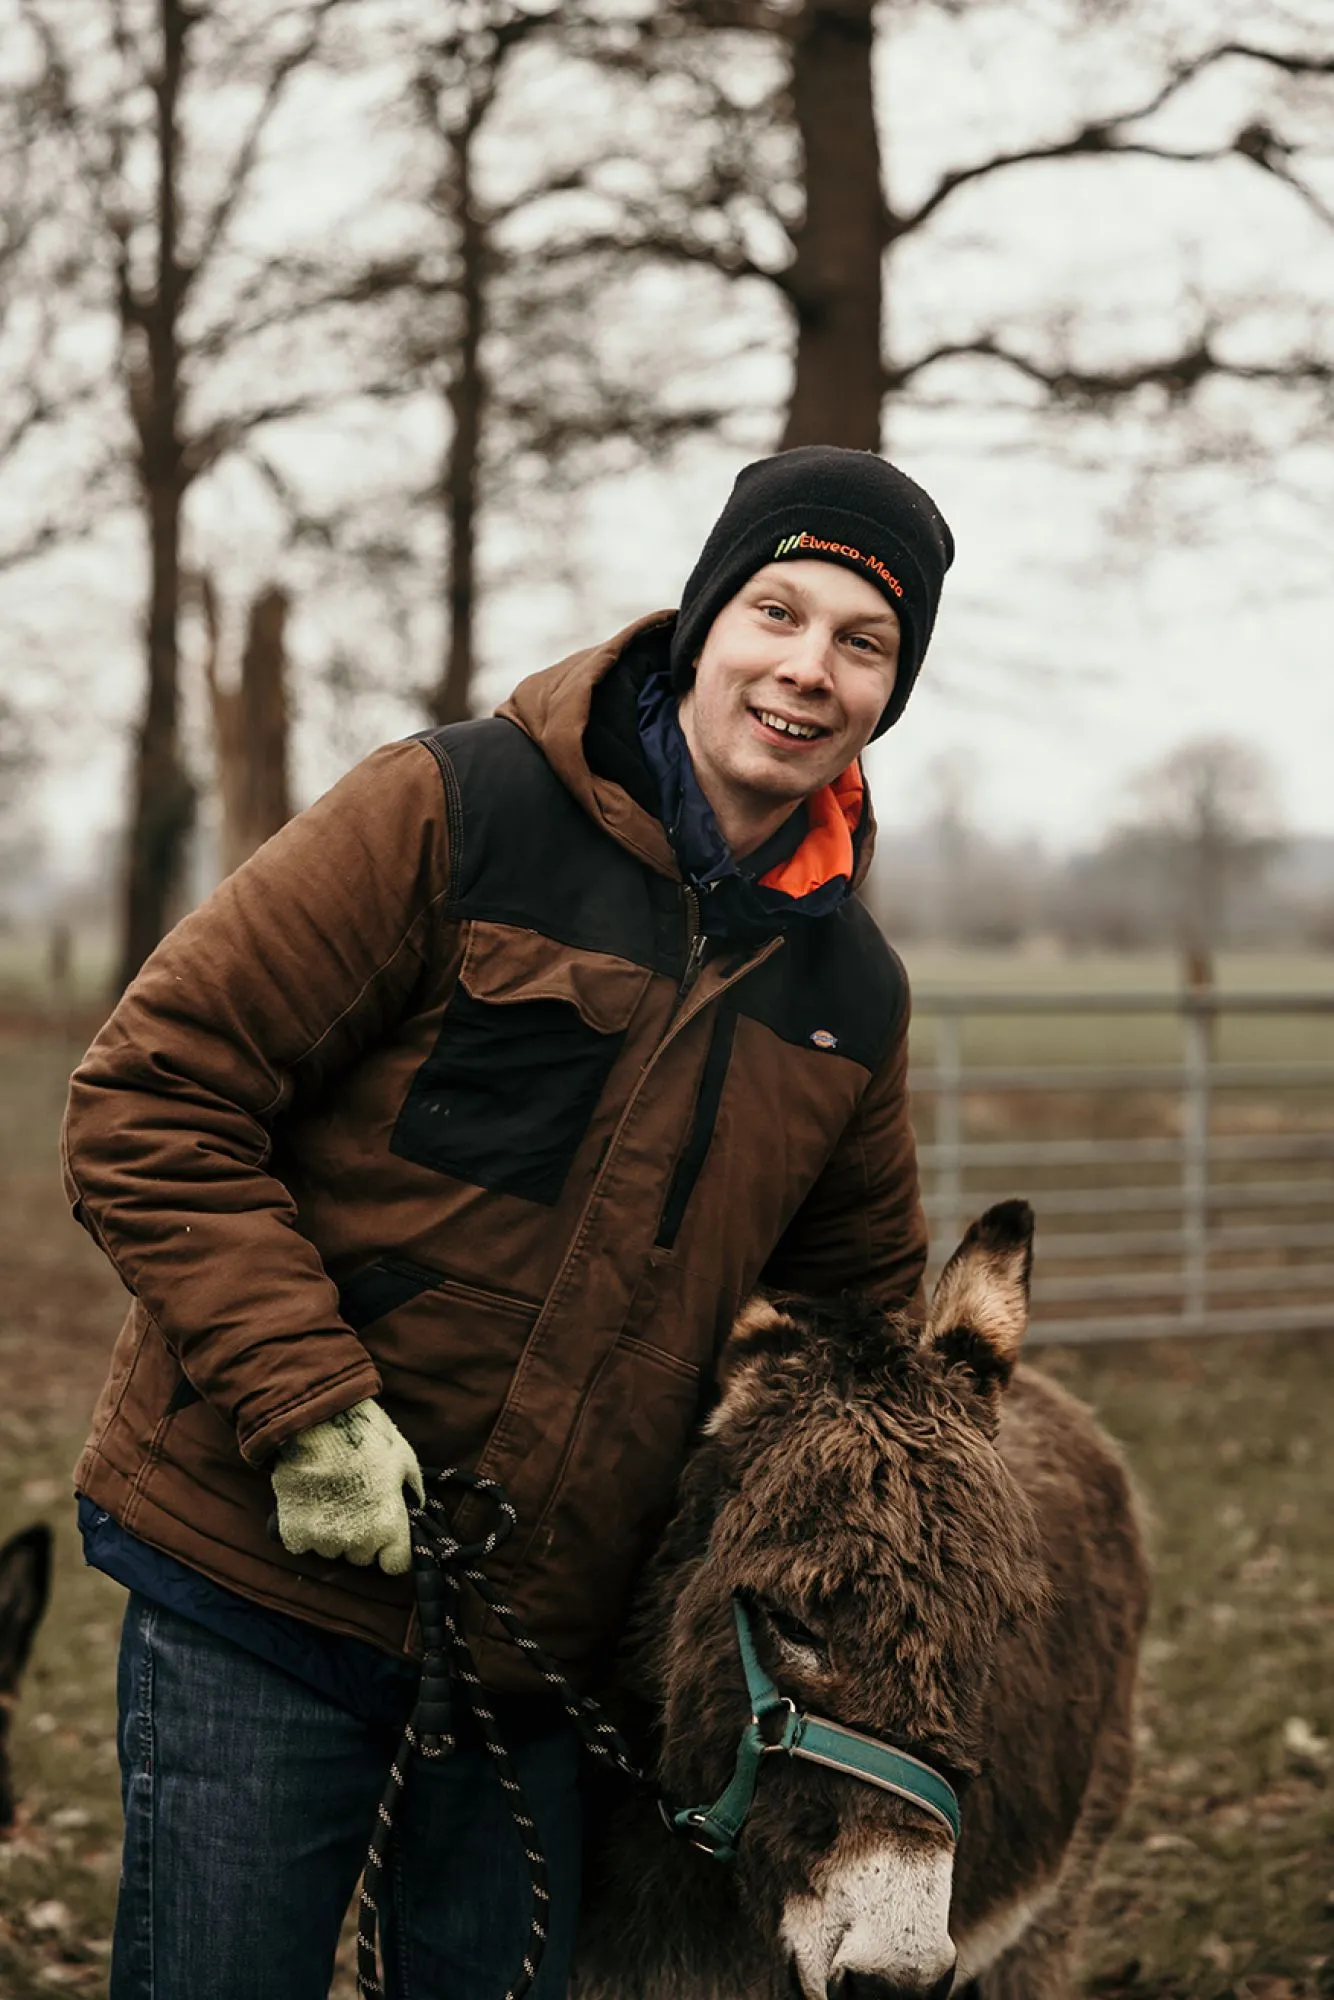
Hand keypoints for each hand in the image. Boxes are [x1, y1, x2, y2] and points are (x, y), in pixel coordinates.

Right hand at [271, 1400, 424, 1574]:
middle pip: (363, 1557)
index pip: (396, 1565)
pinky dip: (304, 1530)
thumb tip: (416, 1505)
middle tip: (357, 1504)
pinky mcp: (294, 1534)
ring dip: (333, 1533)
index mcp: (389, 1525)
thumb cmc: (366, 1436)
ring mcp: (323, 1540)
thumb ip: (412, 1489)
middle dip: (363, 1537)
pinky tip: (308, 1502)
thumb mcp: (403, 1458)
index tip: (388, 1535)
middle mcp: (357, 1540)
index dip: (393, 1549)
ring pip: (332, 1550)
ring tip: (331, 1498)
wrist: (316, 1422)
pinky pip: (303, 1544)